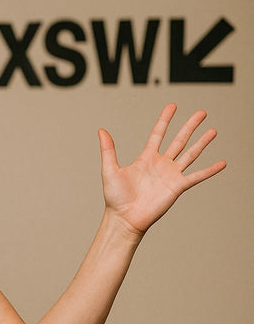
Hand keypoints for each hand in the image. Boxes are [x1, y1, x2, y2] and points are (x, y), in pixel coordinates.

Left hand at [98, 103, 225, 236]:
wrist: (124, 218)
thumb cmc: (115, 197)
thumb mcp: (109, 169)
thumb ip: (108, 149)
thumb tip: (101, 130)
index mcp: (146, 158)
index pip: (158, 134)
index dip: (165, 120)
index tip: (173, 106)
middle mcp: (161, 164)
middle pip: (179, 140)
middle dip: (190, 126)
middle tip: (201, 113)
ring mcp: (171, 175)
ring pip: (190, 154)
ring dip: (202, 143)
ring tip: (213, 130)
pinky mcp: (177, 187)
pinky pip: (197, 176)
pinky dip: (210, 170)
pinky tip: (222, 163)